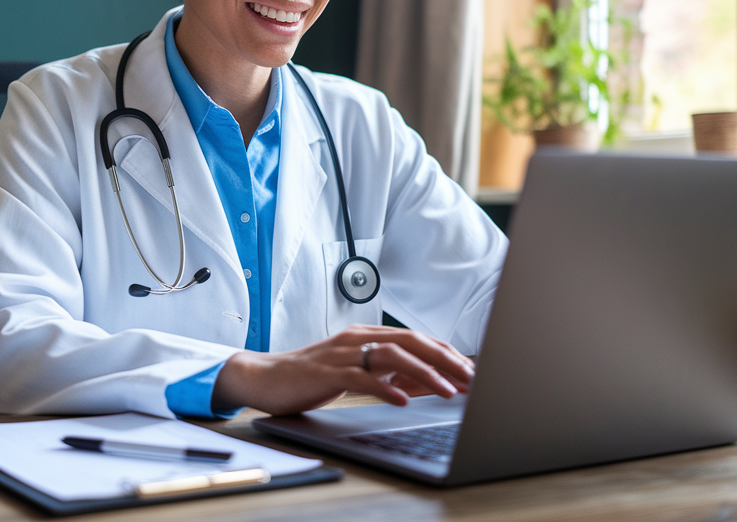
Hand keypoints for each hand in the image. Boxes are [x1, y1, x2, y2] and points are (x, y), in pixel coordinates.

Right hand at [212, 324, 474, 415]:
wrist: (265, 377)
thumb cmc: (311, 376)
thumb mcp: (356, 372)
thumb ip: (388, 374)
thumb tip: (426, 382)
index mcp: (366, 335)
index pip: (416, 338)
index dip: (446, 352)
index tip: (471, 369)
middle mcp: (358, 338)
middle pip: (411, 341)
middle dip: (445, 359)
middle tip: (470, 377)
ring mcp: (342, 353)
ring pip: (393, 356)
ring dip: (425, 373)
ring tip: (447, 391)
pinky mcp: (328, 372)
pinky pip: (362, 378)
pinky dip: (386, 388)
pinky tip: (403, 400)